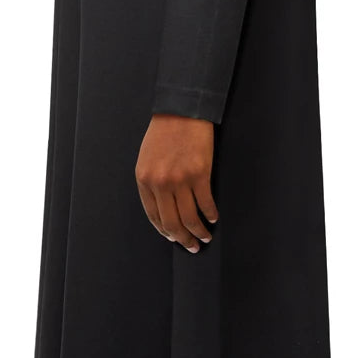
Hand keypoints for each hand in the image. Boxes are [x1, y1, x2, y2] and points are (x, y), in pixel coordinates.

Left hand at [135, 114, 217, 251]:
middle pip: (172, 222)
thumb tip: (164, 208)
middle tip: (191, 246)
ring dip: (199, 232)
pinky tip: (213, 218)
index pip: (153, 216)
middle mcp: (160, 183)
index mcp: (144, 180)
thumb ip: (152, 182)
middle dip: (182, 239)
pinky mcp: (200, 174)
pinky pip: (206, 203)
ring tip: (205, 237)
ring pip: (190, 217)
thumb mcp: (147, 159)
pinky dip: (210, 214)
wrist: (181, 111)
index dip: (165, 231)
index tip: (174, 237)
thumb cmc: (164, 133)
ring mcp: (180, 179)